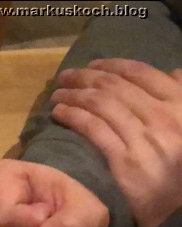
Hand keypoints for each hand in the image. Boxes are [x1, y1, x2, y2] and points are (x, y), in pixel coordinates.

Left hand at [52, 59, 181, 226]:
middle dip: (85, 77)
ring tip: (57, 93)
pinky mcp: (126, 161)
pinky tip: (59, 113)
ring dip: (73, 94)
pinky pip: (93, 129)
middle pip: (116, 87)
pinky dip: (73, 116)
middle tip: (65, 76)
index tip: (93, 64)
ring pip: (101, 105)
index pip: (142, 74)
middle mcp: (164, 117)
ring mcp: (145, 139)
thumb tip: (173, 73)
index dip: (112, 65)